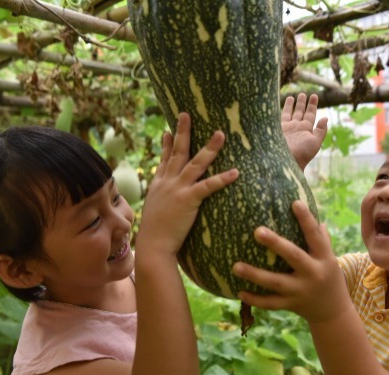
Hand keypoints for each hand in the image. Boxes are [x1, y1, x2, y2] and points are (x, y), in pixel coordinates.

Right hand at [137, 113, 237, 254]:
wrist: (153, 245)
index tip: (167, 130)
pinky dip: (221, 179)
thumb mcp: (155, 212)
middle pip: (177, 152)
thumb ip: (161, 203)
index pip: (164, 160)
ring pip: (195, 163)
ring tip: (221, 134)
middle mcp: (167, 183)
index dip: (166, 144)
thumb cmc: (156, 235)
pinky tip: (235, 172)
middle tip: (186, 114)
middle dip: (182, 132)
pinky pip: (207, 186)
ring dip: (209, 148)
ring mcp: (177, 189)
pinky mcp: (188, 200)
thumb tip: (167, 204)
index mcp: (159, 185)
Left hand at [232, 201, 344, 323]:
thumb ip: (322, 240)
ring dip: (255, 274)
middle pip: (294, 256)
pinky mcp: (292, 305)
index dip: (306, 219)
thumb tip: (317, 218)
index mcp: (324, 258)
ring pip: (276, 282)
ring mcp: (301, 291)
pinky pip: (271, 303)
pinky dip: (255, 299)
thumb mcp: (330, 259)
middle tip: (257, 231)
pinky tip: (239, 291)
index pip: (315, 236)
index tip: (294, 203)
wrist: (335, 314)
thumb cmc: (329, 279)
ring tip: (235, 266)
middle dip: (276, 243)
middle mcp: (313, 273)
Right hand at [282, 93, 328, 170]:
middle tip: (304, 94)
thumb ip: (321, 130)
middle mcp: (296, 128)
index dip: (312, 105)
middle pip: (300, 112)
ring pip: (290, 113)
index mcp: (306, 130)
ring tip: (294, 96)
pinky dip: (282, 110)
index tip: (314, 96)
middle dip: (302, 103)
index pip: (310, 114)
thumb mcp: (315, 142)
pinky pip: (280, 117)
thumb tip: (326, 118)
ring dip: (292, 105)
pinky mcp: (277, 129)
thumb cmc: (301, 154)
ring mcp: (287, 128)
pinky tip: (281, 103)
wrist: (285, 161)